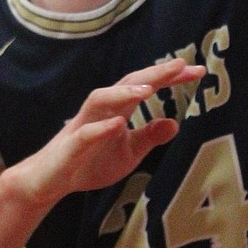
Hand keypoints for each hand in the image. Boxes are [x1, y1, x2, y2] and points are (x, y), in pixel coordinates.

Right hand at [7, 57, 203, 218]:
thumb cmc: (90, 162)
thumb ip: (149, 136)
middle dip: (153, 74)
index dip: (170, 78)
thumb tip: (176, 123)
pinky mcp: (69, 147)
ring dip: (124, 92)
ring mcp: (82, 126)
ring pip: (100, 99)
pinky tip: (118, 123)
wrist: (50, 182)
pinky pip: (84, 133)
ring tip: (149, 89)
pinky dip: (101, 127)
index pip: (145, 86)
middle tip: (181, 65)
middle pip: (127, 83)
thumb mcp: (129, 152)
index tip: (198, 71)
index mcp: (117, 110)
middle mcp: (101, 111)